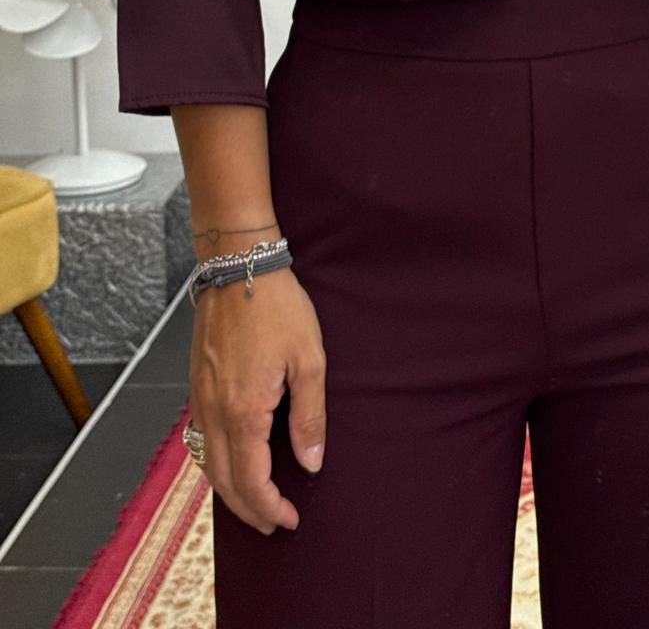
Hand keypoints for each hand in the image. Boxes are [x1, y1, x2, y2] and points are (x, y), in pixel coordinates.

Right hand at [188, 266, 326, 534]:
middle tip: (272, 524)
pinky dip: (214, 463)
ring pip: (205, 463)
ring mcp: (199, 398)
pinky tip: (232, 460)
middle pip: (223, 481)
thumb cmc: (278, 307)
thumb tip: (311, 462)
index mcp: (243, 410)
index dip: (269, 508)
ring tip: (254, 502)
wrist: (238, 267)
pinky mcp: (195, 384)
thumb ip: (309, 416)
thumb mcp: (309, 359)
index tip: (289, 520)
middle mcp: (213, 410)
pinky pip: (199, 439)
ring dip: (228, 490)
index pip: (251, 480)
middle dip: (248, 510)